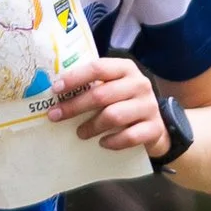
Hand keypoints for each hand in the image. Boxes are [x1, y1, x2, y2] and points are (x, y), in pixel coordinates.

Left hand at [46, 55, 168, 156]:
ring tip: (80, 133)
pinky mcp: (154, 128)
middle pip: (101, 95)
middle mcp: (140, 84)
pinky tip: (102, 143)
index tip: (55, 90)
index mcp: (126, 69)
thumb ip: (93, 86)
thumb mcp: (113, 87)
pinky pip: (129, 137)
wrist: (155, 124)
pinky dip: (112, 141)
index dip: (75, 78)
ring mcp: (149, 106)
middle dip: (75, 106)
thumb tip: (56, 93)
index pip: (98, 68)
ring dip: (91, 126)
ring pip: (113, 116)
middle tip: (56, 116)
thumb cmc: (124, 102)